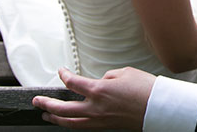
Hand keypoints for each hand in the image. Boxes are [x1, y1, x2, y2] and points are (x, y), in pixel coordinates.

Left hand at [32, 66, 153, 129]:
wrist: (159, 108)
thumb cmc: (145, 88)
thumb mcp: (125, 72)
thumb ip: (107, 76)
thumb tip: (99, 81)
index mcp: (99, 90)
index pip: (73, 83)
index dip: (64, 76)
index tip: (61, 72)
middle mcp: (95, 107)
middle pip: (62, 108)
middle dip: (47, 104)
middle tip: (37, 101)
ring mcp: (99, 120)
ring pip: (69, 122)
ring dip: (55, 118)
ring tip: (46, 115)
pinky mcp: (105, 127)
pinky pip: (82, 127)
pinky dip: (70, 124)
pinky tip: (68, 122)